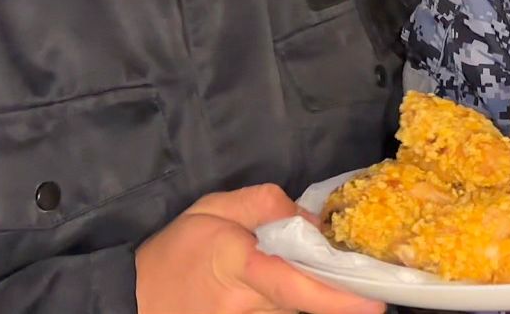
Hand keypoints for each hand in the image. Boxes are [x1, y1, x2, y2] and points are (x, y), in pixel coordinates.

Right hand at [136, 184, 385, 313]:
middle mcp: (245, 306)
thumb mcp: (215, 207)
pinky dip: (296, 302)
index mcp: (238, 265)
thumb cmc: (176, 249)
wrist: (136, 296)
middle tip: (354, 267)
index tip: (373, 304)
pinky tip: (297, 285)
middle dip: (331, 285)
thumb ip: (267, 205)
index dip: (333, 298)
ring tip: (319, 273)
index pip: (291, 285)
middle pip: (304, 301)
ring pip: (296, 312)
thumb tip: (313, 223)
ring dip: (313, 293)